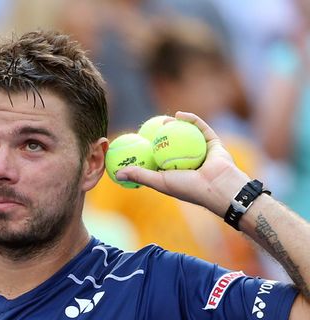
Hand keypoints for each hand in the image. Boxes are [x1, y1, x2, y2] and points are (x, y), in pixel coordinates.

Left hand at [115, 111, 250, 216]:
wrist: (219, 187)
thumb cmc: (188, 188)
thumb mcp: (160, 181)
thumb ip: (140, 175)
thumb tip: (117, 173)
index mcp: (176, 172)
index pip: (158, 158)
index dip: (147, 149)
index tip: (134, 141)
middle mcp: (189, 162)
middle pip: (172, 144)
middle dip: (160, 135)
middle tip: (147, 127)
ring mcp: (202, 152)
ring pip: (186, 135)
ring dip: (175, 126)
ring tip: (163, 120)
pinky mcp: (214, 144)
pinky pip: (201, 129)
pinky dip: (191, 120)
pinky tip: (180, 114)